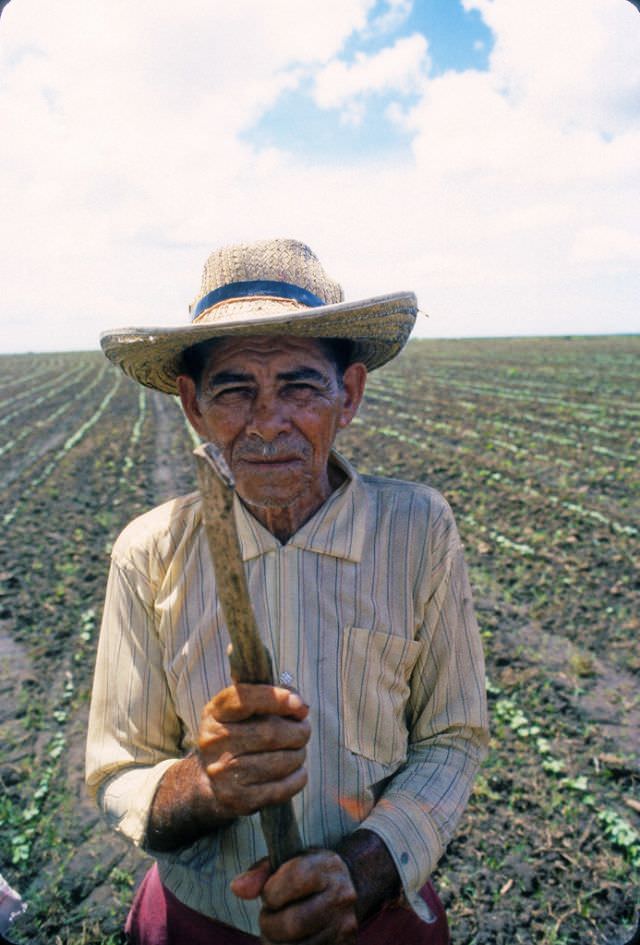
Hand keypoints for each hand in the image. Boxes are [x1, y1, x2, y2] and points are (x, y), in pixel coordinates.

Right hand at [197, 683, 309, 819]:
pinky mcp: (237, 799)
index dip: (276, 699)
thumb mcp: (244, 710)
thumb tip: (300, 706)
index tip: (300, 705)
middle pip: (270, 733)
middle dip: (298, 731)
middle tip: (304, 730)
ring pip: (280, 761)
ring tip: (297, 751)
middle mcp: (213, 742)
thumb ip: (271, 697)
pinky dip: (298, 777)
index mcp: (215, 713)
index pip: (244, 700)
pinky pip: (282, 788)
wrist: (210, 782)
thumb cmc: (238, 735)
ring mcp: (223, 773)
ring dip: (299, 755)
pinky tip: (296, 771)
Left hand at [231, 849, 358, 944]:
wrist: (345, 888)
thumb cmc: (307, 873)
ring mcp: (344, 927)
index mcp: (327, 867)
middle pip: (293, 923)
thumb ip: (260, 872)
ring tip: (277, 931)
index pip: (295, 879)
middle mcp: (341, 897)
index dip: (271, 892)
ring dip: (276, 944)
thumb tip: (237, 888)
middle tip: (268, 918)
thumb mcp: (287, 862)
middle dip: (269, 925)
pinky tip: (289, 941)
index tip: (269, 894)